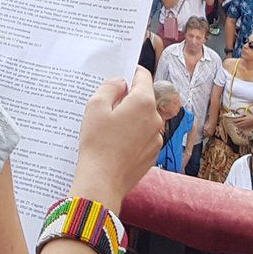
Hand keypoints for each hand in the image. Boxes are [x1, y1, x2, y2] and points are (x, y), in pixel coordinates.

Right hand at [71, 69, 162, 208]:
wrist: (103, 181)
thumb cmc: (97, 143)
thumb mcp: (95, 106)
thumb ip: (110, 87)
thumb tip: (121, 82)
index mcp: (144, 102)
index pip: (143, 76)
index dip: (131, 72)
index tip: (121, 75)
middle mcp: (155, 119)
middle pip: (144, 98)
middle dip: (128, 98)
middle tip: (108, 105)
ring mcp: (156, 138)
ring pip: (144, 118)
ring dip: (131, 117)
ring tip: (110, 128)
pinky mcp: (152, 154)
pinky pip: (144, 136)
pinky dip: (133, 135)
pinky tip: (116, 143)